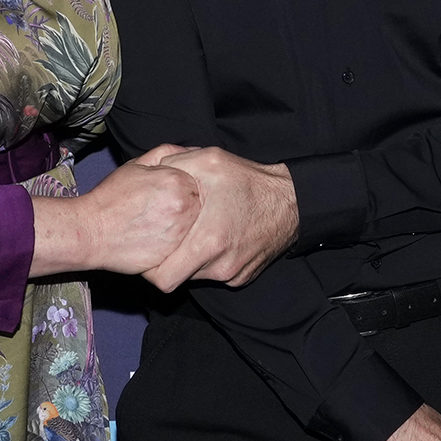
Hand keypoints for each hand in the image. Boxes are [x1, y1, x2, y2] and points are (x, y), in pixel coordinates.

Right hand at [32, 156, 199, 276]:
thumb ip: (167, 153)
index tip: (163, 198)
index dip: (181, 191)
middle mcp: (185, 206)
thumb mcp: (137, 165)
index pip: (198, 184)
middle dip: (184, 210)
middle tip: (159, 214)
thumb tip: (193, 152)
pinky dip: (175, 246)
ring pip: (194, 229)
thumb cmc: (111, 198)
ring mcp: (181, 231)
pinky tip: (156, 242)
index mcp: (179, 181)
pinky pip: (185, 249)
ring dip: (182, 229)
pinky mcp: (174, 254)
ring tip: (156, 228)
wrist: (90, 231)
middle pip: (200, 207)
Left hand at [134, 145, 299, 291]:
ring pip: (195, 276)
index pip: (163, 279)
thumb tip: (147, 174)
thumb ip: (171, 165)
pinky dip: (208, 260)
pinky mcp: (242, 276)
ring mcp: (233, 274)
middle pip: (178, 278)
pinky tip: (214, 236)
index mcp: (207, 242)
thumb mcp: (208, 160)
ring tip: (193, 230)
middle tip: (168, 236)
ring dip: (189, 258)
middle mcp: (221, 265)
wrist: (293, 202)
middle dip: (169, 260)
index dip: (149, 268)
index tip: (149, 249)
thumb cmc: (249, 181)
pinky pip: (214, 273)